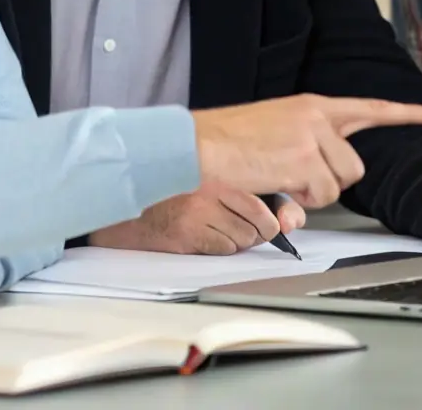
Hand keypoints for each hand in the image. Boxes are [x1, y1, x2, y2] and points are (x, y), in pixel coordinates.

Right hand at [88, 184, 306, 254]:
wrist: (134, 201)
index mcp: (221, 171)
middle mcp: (212, 189)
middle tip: (243, 228)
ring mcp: (199, 212)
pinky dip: (219, 248)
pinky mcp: (186, 233)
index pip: (262, 203)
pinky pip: (222, 249)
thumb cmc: (177, 190)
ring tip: (219, 229)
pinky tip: (205, 236)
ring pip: (242, 240)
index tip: (274, 224)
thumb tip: (287, 222)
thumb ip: (253, 195)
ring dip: (236, 241)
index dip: (273, 220)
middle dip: (255, 233)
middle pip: (258, 226)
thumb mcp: (216, 180)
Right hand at [192, 94, 421, 207]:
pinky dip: (300, 199)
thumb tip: (326, 183)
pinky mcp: (301, 158)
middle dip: (331, 182)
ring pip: (339, 183)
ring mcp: (310, 136)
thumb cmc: (229, 142)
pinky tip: (275, 182)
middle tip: (295, 178)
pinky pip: (320, 195)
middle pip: (355, 166)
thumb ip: (309, 148)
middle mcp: (317, 116)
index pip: (370, 107)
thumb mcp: (277, 132)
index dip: (408, 114)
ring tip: (280, 177)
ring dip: (314, 192)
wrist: (200, 144)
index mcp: (313, 105)